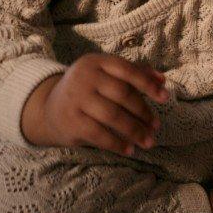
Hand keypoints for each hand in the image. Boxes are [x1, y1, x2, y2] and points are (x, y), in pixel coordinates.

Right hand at [20, 53, 168, 156]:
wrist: (48, 108)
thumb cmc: (87, 90)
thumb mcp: (106, 75)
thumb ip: (134, 74)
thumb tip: (162, 80)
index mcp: (96, 62)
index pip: (127, 70)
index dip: (148, 84)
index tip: (165, 98)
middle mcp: (84, 77)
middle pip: (123, 94)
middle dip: (143, 112)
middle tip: (155, 126)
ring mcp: (76, 99)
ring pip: (114, 116)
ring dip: (135, 131)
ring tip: (149, 141)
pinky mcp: (71, 121)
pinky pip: (100, 135)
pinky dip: (118, 144)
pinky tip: (130, 150)